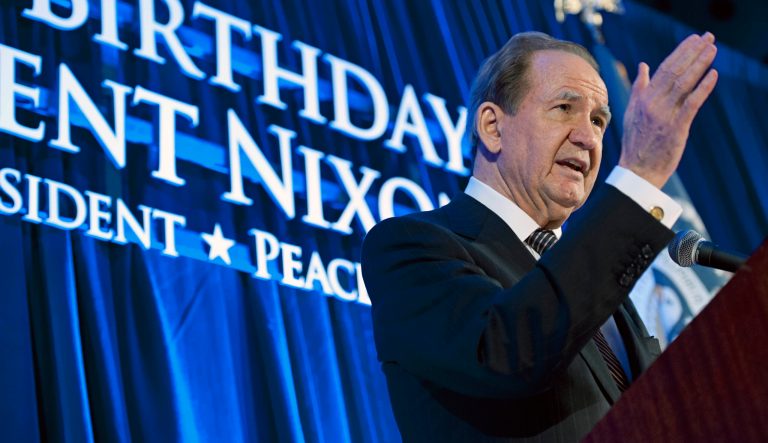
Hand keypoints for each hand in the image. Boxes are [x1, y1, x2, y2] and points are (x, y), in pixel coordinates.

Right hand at [619, 32, 718, 187]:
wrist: (637, 171)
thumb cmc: (636, 143)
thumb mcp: (632, 112)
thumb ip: (639, 88)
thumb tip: (642, 66)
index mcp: (642, 99)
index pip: (664, 69)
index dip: (680, 52)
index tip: (694, 39)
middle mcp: (652, 103)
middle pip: (675, 71)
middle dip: (693, 52)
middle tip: (708, 38)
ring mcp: (664, 115)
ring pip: (684, 83)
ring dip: (700, 64)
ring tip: (713, 49)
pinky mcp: (676, 128)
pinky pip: (691, 103)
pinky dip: (703, 88)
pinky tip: (713, 74)